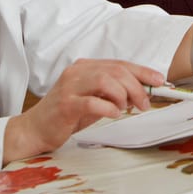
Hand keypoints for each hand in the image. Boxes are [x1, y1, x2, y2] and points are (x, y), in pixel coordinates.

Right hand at [3, 59, 164, 163]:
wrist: (34, 129)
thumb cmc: (66, 115)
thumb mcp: (93, 99)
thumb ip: (112, 92)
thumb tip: (142, 92)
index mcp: (86, 66)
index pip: (119, 64)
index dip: (142, 71)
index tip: (159, 80)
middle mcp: (77, 72)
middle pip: (115, 71)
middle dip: (137, 86)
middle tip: (145, 103)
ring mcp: (70, 86)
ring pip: (106, 81)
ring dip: (124, 95)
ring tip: (128, 108)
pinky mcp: (65, 104)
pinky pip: (92, 102)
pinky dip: (108, 107)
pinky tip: (114, 114)